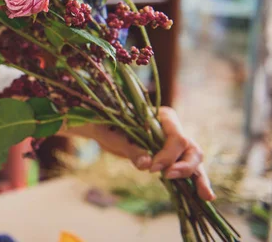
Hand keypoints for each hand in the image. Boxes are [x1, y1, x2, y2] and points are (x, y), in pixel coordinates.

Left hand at [74, 107, 215, 200]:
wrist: (107, 130)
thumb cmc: (111, 128)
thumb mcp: (117, 137)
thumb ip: (132, 148)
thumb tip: (146, 164)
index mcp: (163, 117)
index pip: (177, 136)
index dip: (168, 155)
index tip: (152, 168)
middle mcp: (174, 129)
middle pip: (190, 148)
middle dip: (184, 166)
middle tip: (167, 176)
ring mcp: (177, 144)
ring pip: (194, 160)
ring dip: (198, 178)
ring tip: (205, 195)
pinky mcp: (174, 158)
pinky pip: (189, 169)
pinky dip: (197, 182)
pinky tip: (206, 196)